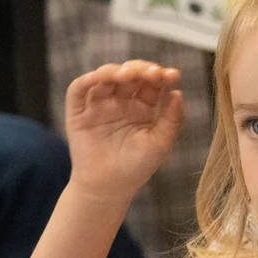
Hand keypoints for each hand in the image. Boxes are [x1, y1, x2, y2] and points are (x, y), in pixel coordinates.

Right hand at [65, 60, 184, 202]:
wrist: (109, 188)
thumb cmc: (137, 167)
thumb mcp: (161, 143)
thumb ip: (172, 119)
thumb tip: (178, 92)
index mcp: (143, 107)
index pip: (151, 83)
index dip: (161, 75)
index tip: (173, 75)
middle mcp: (121, 101)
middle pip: (130, 74)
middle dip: (141, 69)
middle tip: (153, 73)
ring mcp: (99, 104)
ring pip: (105, 76)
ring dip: (116, 71)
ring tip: (128, 75)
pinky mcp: (79, 112)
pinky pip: (79, 89)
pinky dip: (87, 80)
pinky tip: (100, 78)